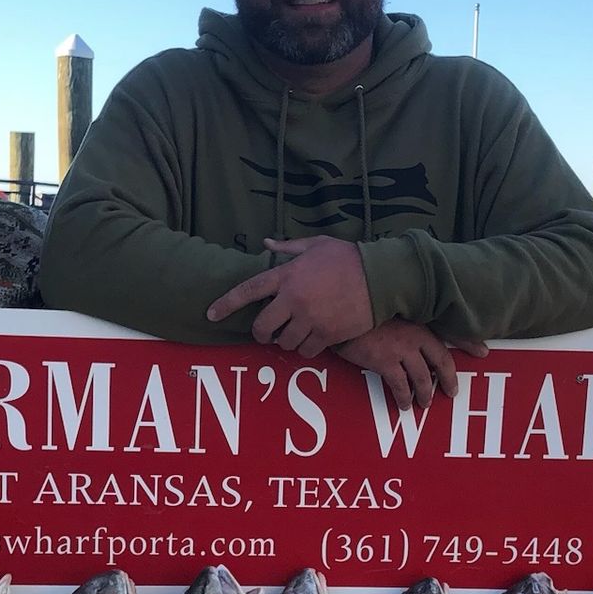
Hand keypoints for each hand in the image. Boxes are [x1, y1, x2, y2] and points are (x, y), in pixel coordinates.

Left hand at [205, 236, 374, 354]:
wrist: (381, 277)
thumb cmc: (348, 257)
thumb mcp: (317, 244)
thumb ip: (289, 247)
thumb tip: (267, 242)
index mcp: (288, 275)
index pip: (248, 291)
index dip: (226, 304)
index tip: (211, 315)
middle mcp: (295, 299)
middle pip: (262, 326)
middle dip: (260, 332)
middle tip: (266, 332)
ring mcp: (310, 319)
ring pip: (284, 342)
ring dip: (284, 340)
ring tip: (293, 333)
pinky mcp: (327, 335)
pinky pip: (305, 351)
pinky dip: (304, 349)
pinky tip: (310, 340)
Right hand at [332, 320, 488, 407]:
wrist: (339, 313)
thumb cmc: (362, 312)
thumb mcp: (387, 310)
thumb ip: (403, 319)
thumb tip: (408, 332)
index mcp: (418, 320)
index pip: (451, 331)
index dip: (469, 341)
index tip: (483, 351)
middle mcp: (415, 334)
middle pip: (441, 361)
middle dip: (449, 379)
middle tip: (452, 392)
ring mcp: (401, 348)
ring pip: (422, 377)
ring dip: (425, 393)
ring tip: (425, 403)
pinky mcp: (385, 361)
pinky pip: (401, 385)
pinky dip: (404, 397)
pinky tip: (404, 404)